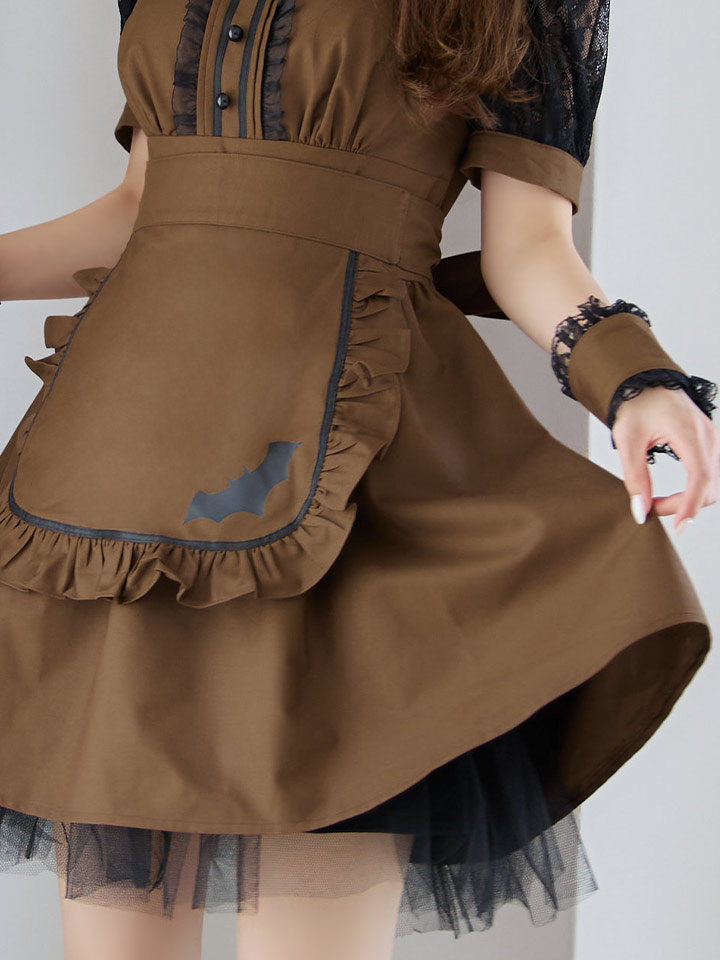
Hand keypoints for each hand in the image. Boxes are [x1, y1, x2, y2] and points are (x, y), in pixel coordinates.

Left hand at [611, 385, 719, 532]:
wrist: (646, 384)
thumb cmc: (636, 406)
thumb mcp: (627, 440)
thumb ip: (634, 477)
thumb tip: (641, 510)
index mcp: (690, 432)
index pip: (700, 477)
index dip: (690, 504)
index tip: (678, 526)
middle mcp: (709, 436)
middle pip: (710, 486)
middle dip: (684, 506)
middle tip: (651, 509)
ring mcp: (713, 440)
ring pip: (713, 484)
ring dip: (689, 500)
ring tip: (658, 502)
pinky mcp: (711, 444)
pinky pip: (711, 476)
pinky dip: (695, 491)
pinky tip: (674, 494)